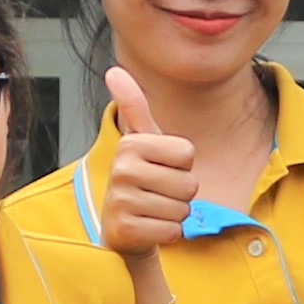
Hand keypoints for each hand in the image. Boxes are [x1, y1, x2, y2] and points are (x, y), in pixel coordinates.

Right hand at [95, 67, 201, 256]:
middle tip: (157, 194)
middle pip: (189, 184)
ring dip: (174, 213)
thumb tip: (114, 71)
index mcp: (129, 144)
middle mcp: (121, 170)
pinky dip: (168, 233)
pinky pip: (173, 231)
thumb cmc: (140, 179)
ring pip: (183, 209)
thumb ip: (134, 107)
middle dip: (181, 193)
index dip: (182, 165)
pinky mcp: (125, 231)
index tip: (160, 168)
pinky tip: (149, 227)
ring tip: (152, 210)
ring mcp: (121, 202)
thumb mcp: (141, 142)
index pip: (188, 153)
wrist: (122, 229)